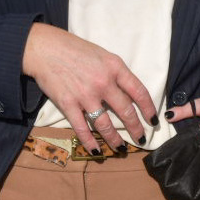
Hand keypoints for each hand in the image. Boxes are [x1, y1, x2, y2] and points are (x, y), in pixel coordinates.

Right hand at [21, 23, 155, 153]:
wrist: (46, 48)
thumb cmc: (75, 49)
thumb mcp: (103, 56)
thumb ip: (116, 73)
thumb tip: (128, 92)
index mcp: (115, 67)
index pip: (139, 91)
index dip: (148, 108)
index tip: (153, 120)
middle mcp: (103, 82)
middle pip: (126, 111)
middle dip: (136, 128)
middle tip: (141, 139)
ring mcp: (85, 95)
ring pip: (105, 124)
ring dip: (115, 139)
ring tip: (120, 149)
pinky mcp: (68, 104)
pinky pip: (82, 128)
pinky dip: (90, 142)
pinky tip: (96, 150)